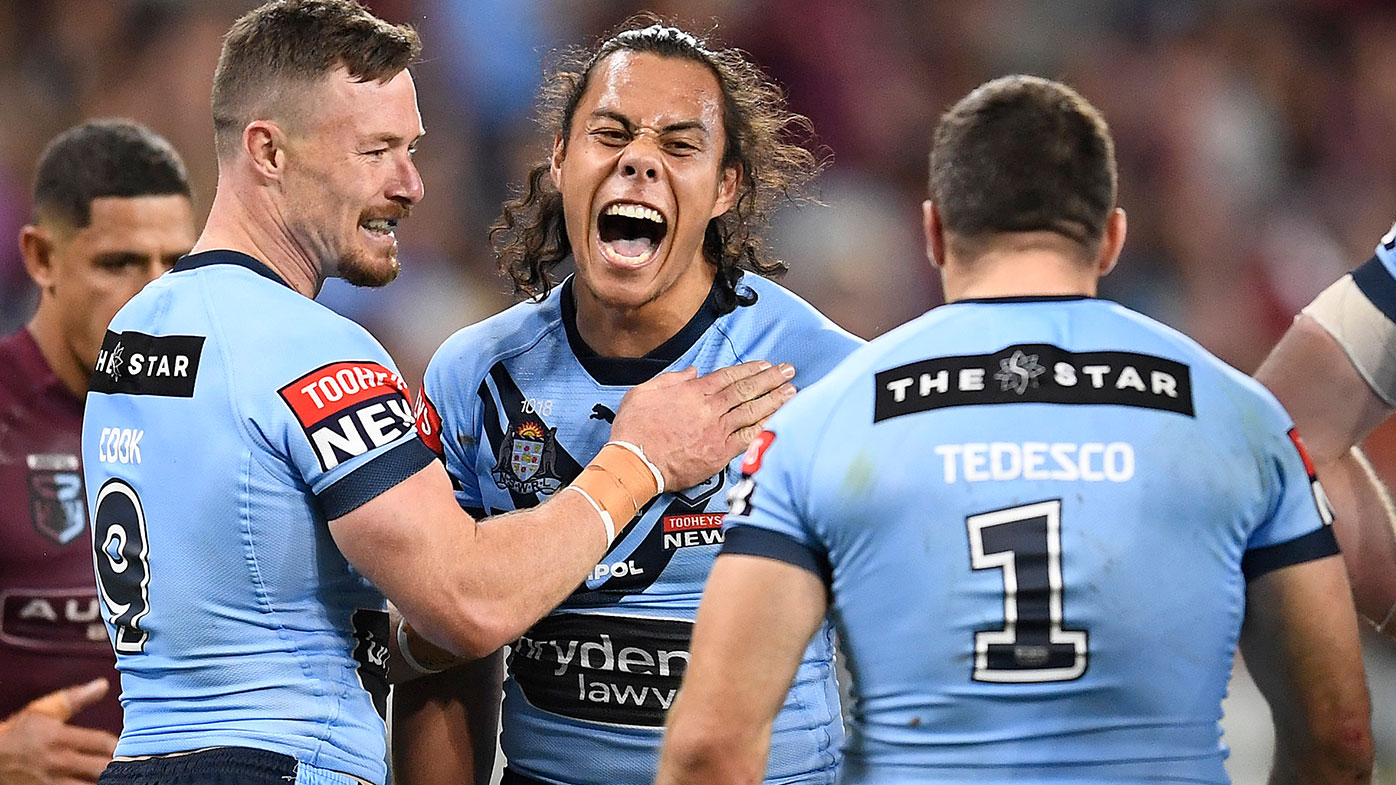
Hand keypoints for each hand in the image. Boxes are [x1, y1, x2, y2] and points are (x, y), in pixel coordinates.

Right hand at [0, 679, 117, 784]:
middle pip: (103, 768)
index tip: (127, 743)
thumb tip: (103, 685)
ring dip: (107, 780)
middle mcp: (59, 762)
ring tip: (116, 775)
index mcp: (60, 738)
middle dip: (118, 764)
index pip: (103, 743)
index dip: (120, 744)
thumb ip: (75, 698)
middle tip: (128, 761)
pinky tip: (96, 782)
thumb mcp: (45, 710)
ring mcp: (54, 783)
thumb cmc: (21, 732)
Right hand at [611, 361, 795, 490]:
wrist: (635, 463)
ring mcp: (717, 431)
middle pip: (747, 389)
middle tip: (788, 371)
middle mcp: (709, 409)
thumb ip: (671, 379)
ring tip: (792, 391)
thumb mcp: (643, 391)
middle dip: (771, 379)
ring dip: (774, 400)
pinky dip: (765, 427)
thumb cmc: (635, 430)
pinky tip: (780, 421)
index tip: (765, 365)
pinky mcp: (719, 453)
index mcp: (693, 392)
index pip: (729, 376)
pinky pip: (749, 437)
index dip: (750, 369)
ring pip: (752, 411)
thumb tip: (691, 372)